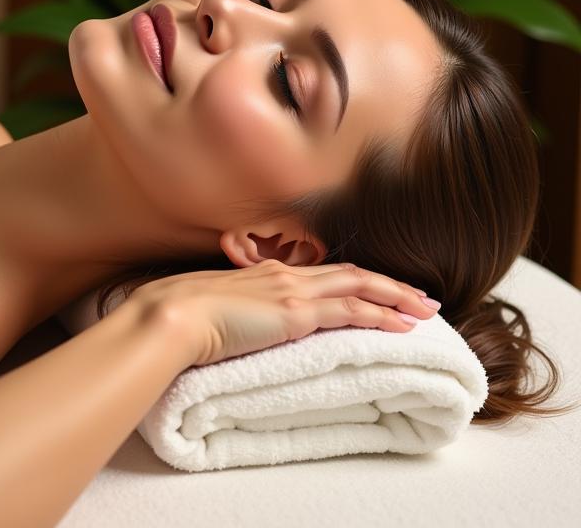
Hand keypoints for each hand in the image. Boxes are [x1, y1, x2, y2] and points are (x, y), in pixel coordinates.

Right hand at [130, 259, 439, 367]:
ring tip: (425, 311)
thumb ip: (241, 311)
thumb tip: (245, 325)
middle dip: (390, 285)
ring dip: (396, 298)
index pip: (324, 274)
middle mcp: (286, 274)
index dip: (356, 281)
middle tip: (421, 298)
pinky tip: (400, 327)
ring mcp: (293, 290)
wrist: (174, 314)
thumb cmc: (186, 315)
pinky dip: (380, 317)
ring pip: (359, 287)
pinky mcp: (297, 313)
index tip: (379, 292)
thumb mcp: (219, 307)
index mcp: (268, 272)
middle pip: (351, 274)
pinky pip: (350, 312)